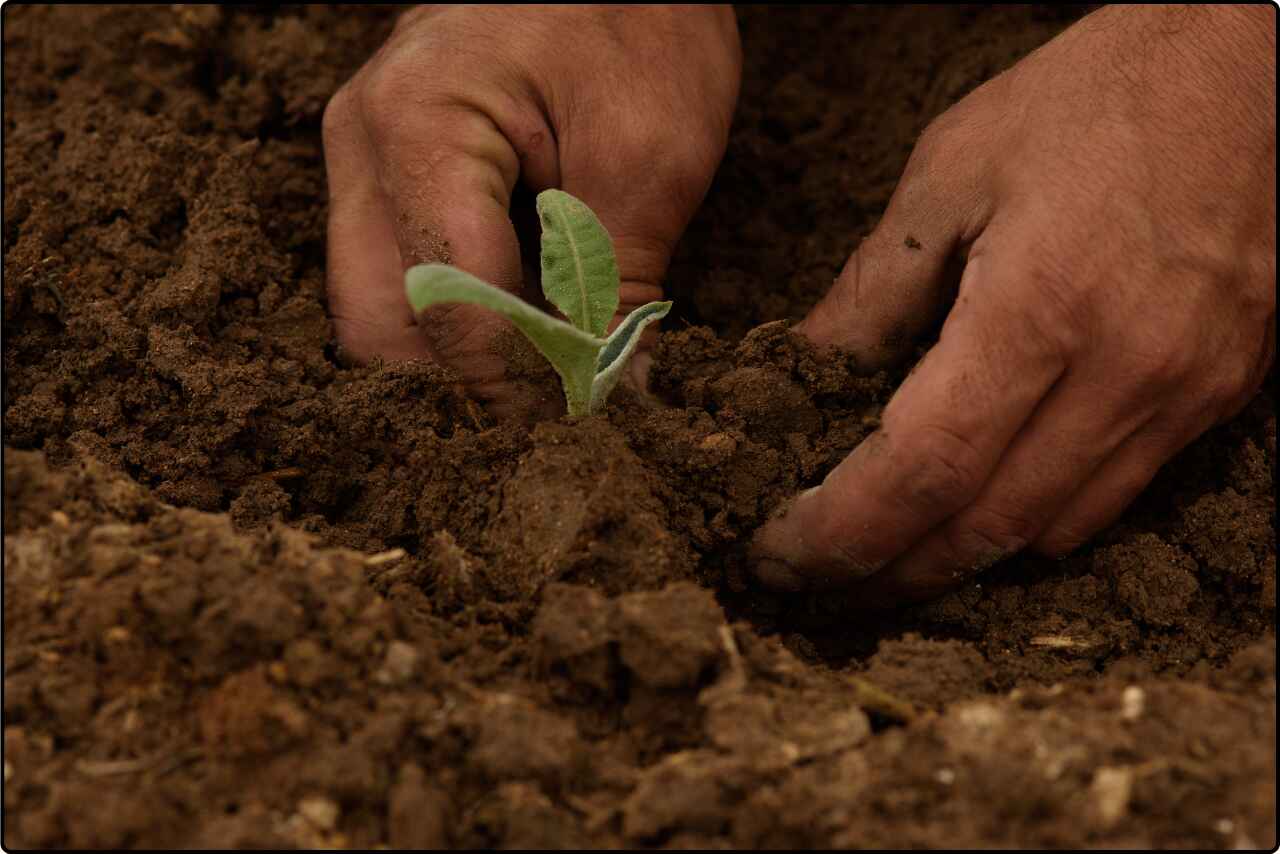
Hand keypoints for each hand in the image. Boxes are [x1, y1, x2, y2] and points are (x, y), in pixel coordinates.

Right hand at [323, 5, 740, 416]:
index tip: (578, 435)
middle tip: (554, 422)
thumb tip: (606, 399)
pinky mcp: (389, 168)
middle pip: (379, 326)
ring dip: (461, 358)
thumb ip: (614, 290)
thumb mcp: (651, 156)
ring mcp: (364, 155)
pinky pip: (400, 272)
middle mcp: (363, 145)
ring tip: (550, 377)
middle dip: (465, 388)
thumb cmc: (638, 16)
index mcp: (419, 127)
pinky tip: (529, 327)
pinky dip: (461, 317)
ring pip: (380, 309)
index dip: (515, 390)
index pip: (449, 307)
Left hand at [752, 6, 1275, 602]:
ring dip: (954, 562)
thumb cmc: (1090, 98)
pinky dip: (1029, 525)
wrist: (1255, 62)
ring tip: (879, 556)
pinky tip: (976, 508)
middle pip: (983, 529)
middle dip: (885, 573)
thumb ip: (872, 291)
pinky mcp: (1220, 396)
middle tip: (813, 581)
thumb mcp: (949, 172)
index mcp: (1040, 308)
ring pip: (1049, 533)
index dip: (839, 530)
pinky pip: (1112, 500)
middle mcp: (1124, 372)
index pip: (922, 470)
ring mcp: (1184, 393)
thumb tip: (802, 371)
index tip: (777, 553)